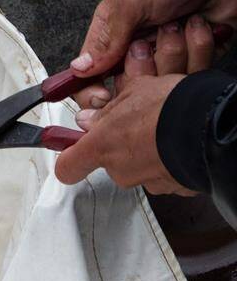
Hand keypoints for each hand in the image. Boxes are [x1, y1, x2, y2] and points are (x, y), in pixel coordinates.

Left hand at [55, 73, 194, 194]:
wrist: (211, 124)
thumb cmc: (170, 105)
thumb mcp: (133, 92)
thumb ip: (107, 110)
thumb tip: (89, 119)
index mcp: (102, 146)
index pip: (68, 167)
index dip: (68, 161)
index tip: (69, 154)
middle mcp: (121, 170)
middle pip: (111, 162)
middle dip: (122, 146)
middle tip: (138, 125)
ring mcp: (149, 181)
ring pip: (140, 167)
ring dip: (148, 152)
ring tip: (164, 130)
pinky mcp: (175, 188)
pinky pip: (166, 173)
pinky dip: (170, 161)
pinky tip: (180, 143)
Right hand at [71, 0, 236, 107]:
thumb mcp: (129, 0)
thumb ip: (106, 38)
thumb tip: (79, 69)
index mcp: (111, 34)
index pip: (90, 73)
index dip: (91, 91)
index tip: (104, 99)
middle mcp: (136, 48)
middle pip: (127, 85)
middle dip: (140, 75)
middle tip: (150, 51)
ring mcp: (165, 55)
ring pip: (163, 81)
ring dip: (175, 53)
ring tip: (179, 25)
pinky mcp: (195, 58)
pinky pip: (196, 72)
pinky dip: (201, 51)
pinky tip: (200, 26)